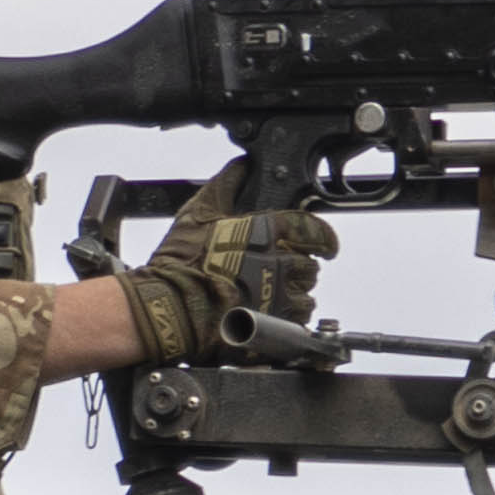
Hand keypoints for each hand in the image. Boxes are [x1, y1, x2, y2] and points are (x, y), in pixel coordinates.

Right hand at [106, 173, 338, 369]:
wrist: (169, 310)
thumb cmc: (181, 263)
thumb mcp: (199, 212)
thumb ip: (226, 185)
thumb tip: (242, 166)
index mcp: (267, 233)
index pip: (314, 230)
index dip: (323, 238)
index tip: (324, 245)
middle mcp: (279, 264)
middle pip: (310, 267)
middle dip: (299, 269)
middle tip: (281, 272)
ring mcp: (279, 299)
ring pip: (306, 298)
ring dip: (295, 296)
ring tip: (273, 296)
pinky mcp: (272, 329)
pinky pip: (296, 325)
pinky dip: (288, 321)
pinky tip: (270, 316)